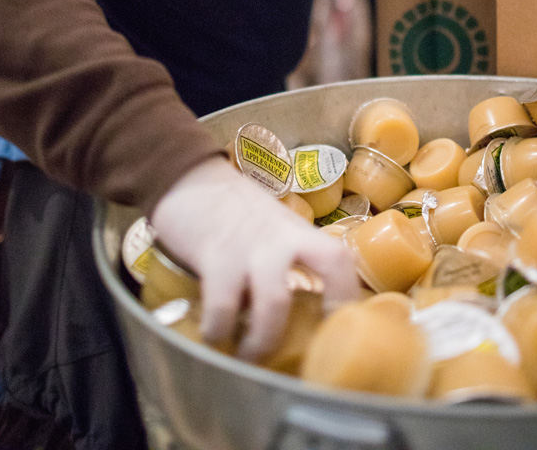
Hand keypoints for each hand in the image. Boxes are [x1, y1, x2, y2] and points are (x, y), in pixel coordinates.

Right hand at [149, 155, 360, 361]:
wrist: (187, 178)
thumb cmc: (230, 212)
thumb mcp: (268, 230)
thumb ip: (283, 263)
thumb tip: (287, 319)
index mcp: (298, 232)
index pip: (341, 258)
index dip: (348, 295)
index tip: (340, 331)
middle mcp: (283, 236)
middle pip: (331, 264)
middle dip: (328, 314)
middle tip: (307, 352)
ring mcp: (252, 245)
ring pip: (276, 301)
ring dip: (264, 340)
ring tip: (249, 357)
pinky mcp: (215, 254)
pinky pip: (223, 304)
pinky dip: (219, 329)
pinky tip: (213, 335)